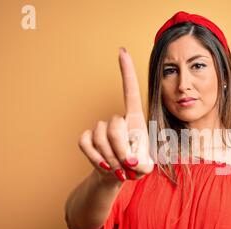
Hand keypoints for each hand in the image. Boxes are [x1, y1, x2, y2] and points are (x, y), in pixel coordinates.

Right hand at [78, 47, 153, 181]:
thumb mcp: (145, 168)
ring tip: (118, 167)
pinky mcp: (88, 138)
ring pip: (100, 136)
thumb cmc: (135, 167)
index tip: (122, 51)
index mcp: (135, 120)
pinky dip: (94, 157)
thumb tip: (130, 160)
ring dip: (110, 156)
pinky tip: (104, 165)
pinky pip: (85, 142)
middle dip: (121, 148)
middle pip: (115, 125)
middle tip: (127, 165)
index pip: (130, 92)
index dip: (126, 72)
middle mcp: (117, 120)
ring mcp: (100, 128)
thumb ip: (142, 165)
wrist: (118, 174)